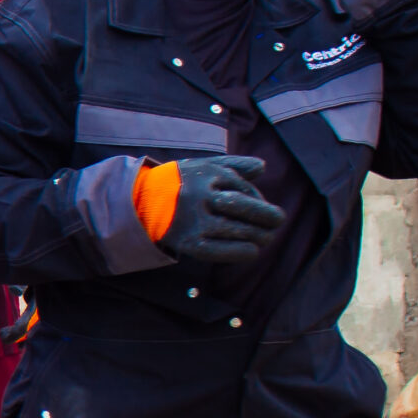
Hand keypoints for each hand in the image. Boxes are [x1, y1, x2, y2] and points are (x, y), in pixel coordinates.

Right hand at [141, 156, 283, 263]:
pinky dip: (244, 251)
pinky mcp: (190, 243)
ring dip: (260, 235)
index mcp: (206, 175)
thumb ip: (233, 165)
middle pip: (245, 208)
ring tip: (266, 237)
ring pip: (240, 230)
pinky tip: (252, 250)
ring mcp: (196, 221)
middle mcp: (201, 197)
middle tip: (278, 221)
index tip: (260, 204)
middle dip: (268, 216)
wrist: (138, 204)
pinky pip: (226, 251)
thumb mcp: (202, 167)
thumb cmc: (178, 184)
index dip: (258, 197)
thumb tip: (262, 168)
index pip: (243, 188)